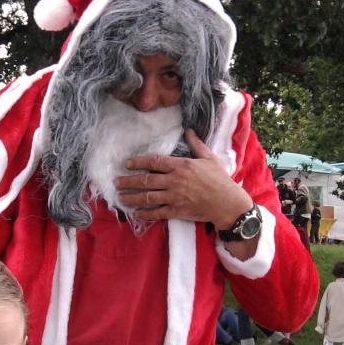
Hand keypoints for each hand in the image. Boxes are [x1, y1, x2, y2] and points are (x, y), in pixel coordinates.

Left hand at [113, 129, 251, 227]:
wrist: (227, 203)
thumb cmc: (220, 179)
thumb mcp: (209, 157)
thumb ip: (196, 144)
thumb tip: (189, 130)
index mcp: (181, 166)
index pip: (154, 162)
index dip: (139, 162)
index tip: (127, 164)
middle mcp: (175, 181)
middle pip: (146, 180)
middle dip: (129, 181)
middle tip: (116, 182)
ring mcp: (175, 197)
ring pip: (148, 197)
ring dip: (132, 198)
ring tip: (121, 198)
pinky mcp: (177, 211)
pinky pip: (157, 213)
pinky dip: (145, 214)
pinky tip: (136, 214)